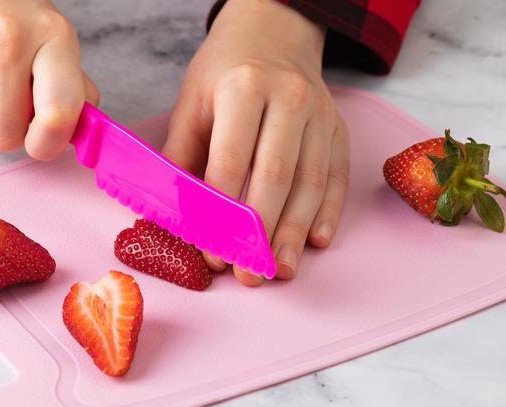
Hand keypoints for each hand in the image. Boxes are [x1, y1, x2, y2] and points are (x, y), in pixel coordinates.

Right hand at [0, 0, 98, 159]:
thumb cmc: (7, 6)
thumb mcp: (50, 33)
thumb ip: (70, 82)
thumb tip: (82, 130)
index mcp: (54, 36)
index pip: (60, 111)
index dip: (49, 144)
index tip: (41, 144)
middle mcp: (11, 40)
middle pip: (6, 134)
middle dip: (5, 128)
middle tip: (3, 97)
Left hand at [162, 0, 349, 284]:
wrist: (273, 34)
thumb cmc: (225, 73)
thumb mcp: (192, 103)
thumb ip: (181, 157)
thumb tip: (167, 213)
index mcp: (244, 88)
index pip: (231, 161)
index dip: (221, 212)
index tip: (212, 251)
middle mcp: (289, 98)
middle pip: (276, 176)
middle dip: (260, 232)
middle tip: (248, 273)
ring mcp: (320, 114)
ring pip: (311, 182)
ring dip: (294, 232)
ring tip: (280, 270)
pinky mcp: (338, 129)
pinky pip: (337, 176)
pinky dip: (327, 212)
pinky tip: (315, 242)